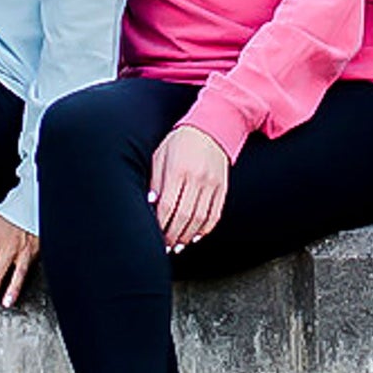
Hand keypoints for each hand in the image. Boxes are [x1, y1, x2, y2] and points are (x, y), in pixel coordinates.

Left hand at [149, 124, 229, 252]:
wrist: (212, 126)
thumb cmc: (180, 141)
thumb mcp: (160, 155)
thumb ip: (155, 180)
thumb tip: (150, 205)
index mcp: (178, 169)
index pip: (168, 206)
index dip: (160, 225)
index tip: (154, 235)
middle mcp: (197, 178)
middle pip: (184, 216)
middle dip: (172, 236)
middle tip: (165, 245)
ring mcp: (212, 184)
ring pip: (200, 219)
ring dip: (188, 236)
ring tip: (178, 244)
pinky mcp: (223, 187)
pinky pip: (215, 215)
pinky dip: (205, 229)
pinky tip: (195, 235)